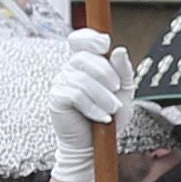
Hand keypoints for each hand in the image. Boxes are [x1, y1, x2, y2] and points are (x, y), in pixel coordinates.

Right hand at [45, 29, 134, 181]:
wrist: (95, 144)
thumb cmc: (108, 116)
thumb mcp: (124, 92)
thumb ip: (124, 71)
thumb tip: (119, 50)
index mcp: (85, 62)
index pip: (79, 39)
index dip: (90, 37)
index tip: (105, 44)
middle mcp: (69, 69)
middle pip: (85, 57)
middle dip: (106, 73)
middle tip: (117, 90)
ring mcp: (61, 82)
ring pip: (82, 79)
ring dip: (103, 96)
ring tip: (111, 110)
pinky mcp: (57, 99)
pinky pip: (75, 95)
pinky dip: (93, 107)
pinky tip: (101, 117)